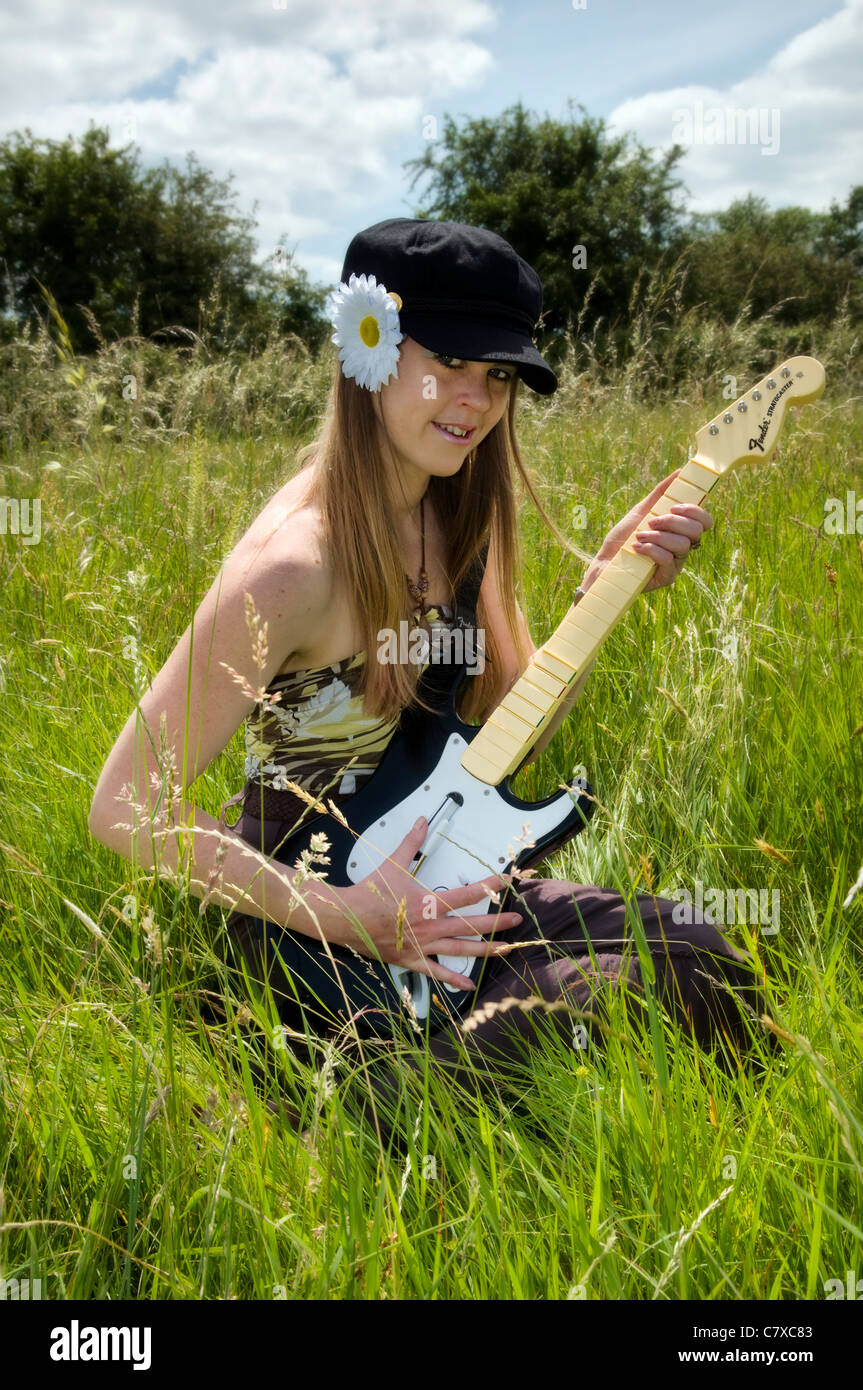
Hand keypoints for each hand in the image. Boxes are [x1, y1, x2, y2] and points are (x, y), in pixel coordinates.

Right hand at [304, 816, 521, 990]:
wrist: (347, 919)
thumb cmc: (370, 892)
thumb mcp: (393, 863)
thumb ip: (411, 842)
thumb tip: (421, 820)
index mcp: (429, 903)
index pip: (468, 894)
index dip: (490, 886)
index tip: (507, 882)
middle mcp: (431, 927)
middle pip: (472, 926)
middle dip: (497, 922)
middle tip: (517, 920)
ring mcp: (423, 946)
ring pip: (461, 950)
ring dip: (486, 950)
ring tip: (507, 949)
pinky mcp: (413, 960)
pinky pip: (437, 973)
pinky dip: (454, 980)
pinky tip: (470, 986)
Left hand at [586, 470, 713, 593]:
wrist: (603, 563)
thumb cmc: (621, 539)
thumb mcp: (641, 511)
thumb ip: (661, 493)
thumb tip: (680, 472)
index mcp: (680, 531)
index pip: (704, 521)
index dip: (694, 511)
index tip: (673, 506)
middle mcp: (682, 548)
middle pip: (696, 531)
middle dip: (672, 522)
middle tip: (652, 521)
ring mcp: (676, 564)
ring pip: (682, 545)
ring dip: (657, 537)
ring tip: (639, 536)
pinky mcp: (666, 578)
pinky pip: (668, 560)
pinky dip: (651, 550)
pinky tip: (636, 548)